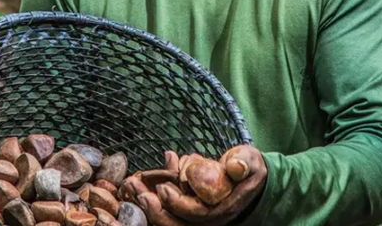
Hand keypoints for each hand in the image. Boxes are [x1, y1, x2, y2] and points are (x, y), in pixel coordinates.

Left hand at [121, 145, 267, 225]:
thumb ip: (243, 164)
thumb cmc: (248, 168)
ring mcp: (196, 217)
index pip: (197, 214)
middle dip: (155, 210)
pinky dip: (151, 200)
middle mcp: (208, 219)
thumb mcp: (250, 162)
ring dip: (148, 205)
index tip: (163, 188)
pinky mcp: (187, 210)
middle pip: (177, 224)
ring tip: (132, 185)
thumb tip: (235, 167)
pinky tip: (139, 184)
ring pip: (169, 221)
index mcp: (223, 210)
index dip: (178, 203)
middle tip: (137, 191)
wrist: (250, 177)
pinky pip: (166, 212)